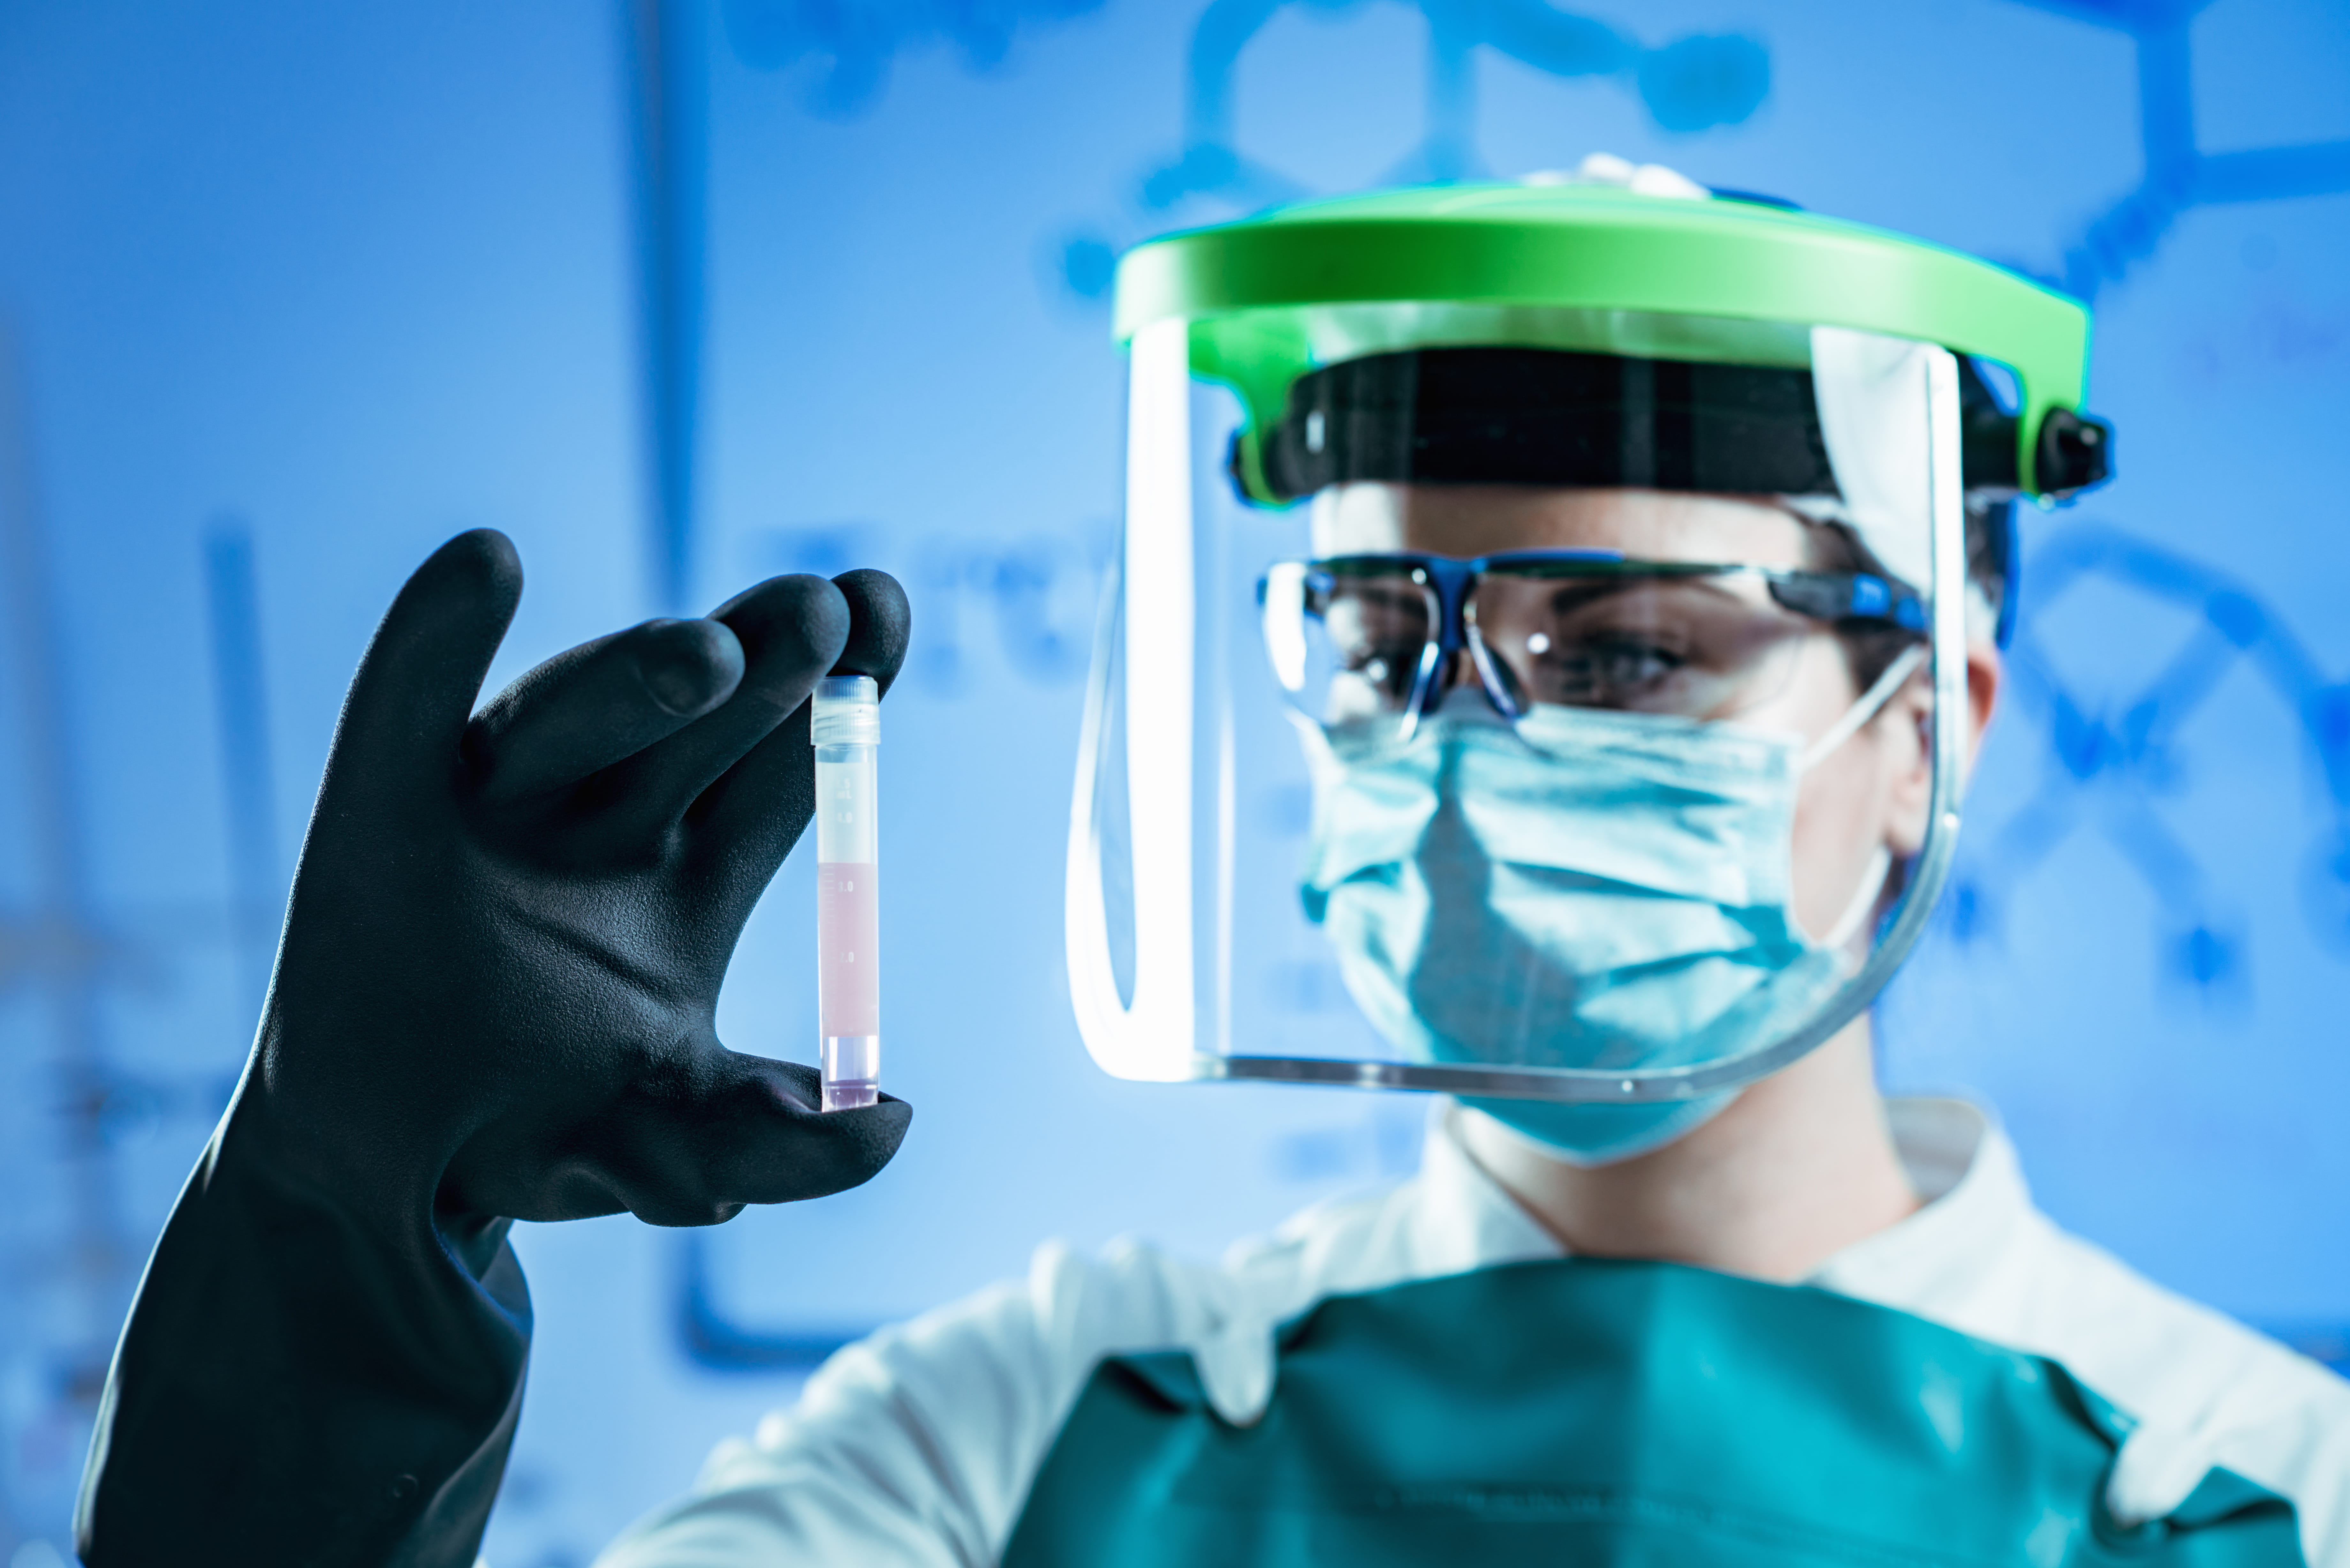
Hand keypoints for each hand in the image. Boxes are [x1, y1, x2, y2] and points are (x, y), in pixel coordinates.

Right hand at [78, 530, 910, 1566]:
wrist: (387, 1182)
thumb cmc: (540, 1135)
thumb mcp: (666, 1150)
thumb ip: (773, 1140)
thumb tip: (891, 1128)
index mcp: (693, 874)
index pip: (788, 764)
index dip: (841, 694)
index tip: (887, 616)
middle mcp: (605, 819)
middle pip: (701, 722)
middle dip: (766, 665)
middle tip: (828, 612)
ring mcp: (493, 807)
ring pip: (576, 713)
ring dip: (640, 675)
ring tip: (708, 652)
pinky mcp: (373, 809)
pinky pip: (403, 709)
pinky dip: (434, 638)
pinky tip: (486, 564)